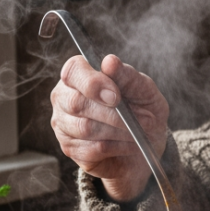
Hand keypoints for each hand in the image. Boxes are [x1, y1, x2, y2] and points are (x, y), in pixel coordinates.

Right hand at [50, 54, 168, 202]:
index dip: (93, 83)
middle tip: (137, 119)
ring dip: (117, 131)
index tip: (116, 96)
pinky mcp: (69, 148)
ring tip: (136, 132)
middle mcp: (65, 97)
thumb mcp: (144, 91)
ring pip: (84, 128)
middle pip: (76, 102)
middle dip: (111, 113)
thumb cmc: (143, 111)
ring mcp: (63, 124)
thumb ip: (127, 76)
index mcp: (80, 74)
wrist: (146, 146)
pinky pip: (90, 148)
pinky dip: (116, 147)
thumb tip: (109, 62)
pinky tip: (128, 145)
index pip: (73, 70)